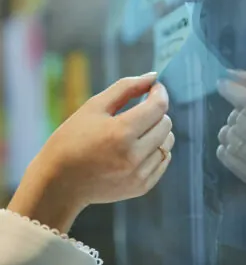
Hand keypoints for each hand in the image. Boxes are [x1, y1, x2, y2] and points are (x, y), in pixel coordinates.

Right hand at [8, 73, 174, 231]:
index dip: (160, 92)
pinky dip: (155, 151)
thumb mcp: (94, 106)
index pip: (159, 106)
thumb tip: (153, 76)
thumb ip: (126, 87)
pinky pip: (163, 161)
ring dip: (158, 132)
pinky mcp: (141, 187)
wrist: (59, 183)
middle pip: (165, 123)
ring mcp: (138, 174)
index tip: (154, 88)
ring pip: (167, 143)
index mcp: (121, 132)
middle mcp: (133, 155)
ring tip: (136, 132)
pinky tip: (137, 149)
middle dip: (156, 112)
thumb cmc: (72, 139)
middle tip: (138, 112)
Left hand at [217, 71, 245, 207]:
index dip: (232, 91)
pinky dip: (225, 148)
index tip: (221, 84)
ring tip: (240, 129)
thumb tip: (229, 73)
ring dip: (230, 130)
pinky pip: (228, 159)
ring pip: (231, 140)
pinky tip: (234, 143)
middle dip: (236, 113)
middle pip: (239, 120)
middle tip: (244, 114)